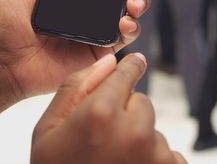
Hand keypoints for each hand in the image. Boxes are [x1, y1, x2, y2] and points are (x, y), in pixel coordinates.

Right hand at [31, 54, 186, 163]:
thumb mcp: (48, 129)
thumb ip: (75, 88)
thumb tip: (107, 63)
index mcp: (100, 112)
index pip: (127, 72)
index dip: (129, 67)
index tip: (135, 63)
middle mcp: (133, 130)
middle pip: (141, 101)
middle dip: (126, 111)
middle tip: (104, 137)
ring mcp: (156, 155)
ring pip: (152, 128)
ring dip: (139, 137)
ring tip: (114, 161)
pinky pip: (168, 153)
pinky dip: (152, 159)